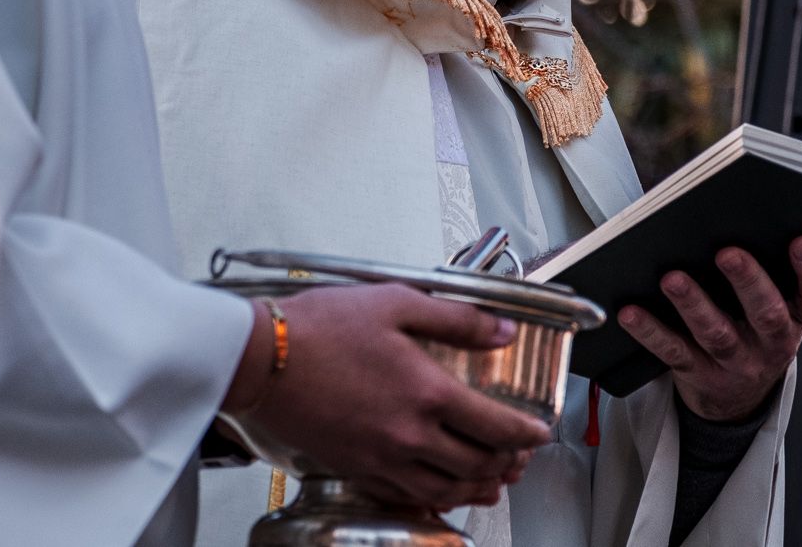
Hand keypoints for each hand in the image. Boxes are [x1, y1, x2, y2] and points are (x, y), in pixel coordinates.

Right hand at [227, 284, 550, 509]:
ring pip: (445, 489)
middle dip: (507, 463)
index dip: (526, 435)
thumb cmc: (321, 326)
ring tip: (493, 482)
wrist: (261, 359)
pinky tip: (440, 492)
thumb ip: (456, 319)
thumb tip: (501, 332)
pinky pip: (406, 496)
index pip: (496, 426)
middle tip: (520, 458)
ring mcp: (382, 458)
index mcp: (427, 392)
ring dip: (478, 488)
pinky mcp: (356, 468)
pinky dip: (434, 499)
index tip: (539, 434)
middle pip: (476, 465)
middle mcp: (410, 435)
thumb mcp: (396, 302)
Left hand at [618, 238, 801, 422]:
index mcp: (799, 317)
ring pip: (715, 334)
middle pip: (766, 314)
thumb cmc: (763, 324)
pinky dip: (650, 331)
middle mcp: (772, 343)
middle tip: (728, 251)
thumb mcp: (795, 300)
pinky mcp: (696, 375)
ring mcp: (734, 363)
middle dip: (749, 282)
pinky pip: (672, 353)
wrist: (735, 397)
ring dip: (694, 304)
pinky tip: (630, 310)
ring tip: (672, 277)